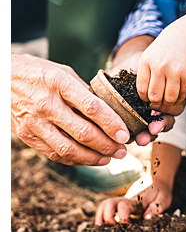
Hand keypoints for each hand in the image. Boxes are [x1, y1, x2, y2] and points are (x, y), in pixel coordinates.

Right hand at [11, 54, 130, 165]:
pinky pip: (54, 154)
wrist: (3, 77)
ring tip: (109, 158)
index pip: (92, 108)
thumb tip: (106, 110)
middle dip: (107, 145)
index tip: (125, 134)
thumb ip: (83, 91)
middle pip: (83, 132)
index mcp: (60, 83)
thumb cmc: (38, 72)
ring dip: (93, 158)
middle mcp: (47, 104)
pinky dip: (74, 160)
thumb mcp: (63, 72)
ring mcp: (35, 122)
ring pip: (69, 149)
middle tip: (122, 150)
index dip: (112, 123)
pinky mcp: (27, 135)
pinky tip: (89, 159)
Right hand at [95, 181, 172, 224]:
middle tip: (112, 226)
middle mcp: (126, 201)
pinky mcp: (121, 206)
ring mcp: (122, 203)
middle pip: (109, 203)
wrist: (158, 182)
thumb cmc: (161, 192)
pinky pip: (107, 208)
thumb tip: (147, 217)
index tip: (127, 224)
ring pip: (105, 204)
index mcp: (136, 200)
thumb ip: (156, 207)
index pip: (124, 205)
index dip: (122, 216)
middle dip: (107, 215)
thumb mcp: (164, 199)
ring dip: (100, 214)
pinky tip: (102, 224)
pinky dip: (101, 215)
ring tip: (100, 226)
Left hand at [136, 12, 185, 109]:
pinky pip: (182, 94)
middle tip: (161, 102)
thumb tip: (145, 97)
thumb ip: (147, 72)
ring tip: (171, 97)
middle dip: (157, 103)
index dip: (145, 98)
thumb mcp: (152, 54)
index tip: (150, 98)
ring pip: (169, 99)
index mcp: (146, 61)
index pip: (141, 89)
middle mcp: (159, 66)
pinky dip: (180, 97)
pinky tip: (180, 92)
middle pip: (154, 97)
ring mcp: (174, 71)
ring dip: (170, 102)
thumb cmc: (171, 45)